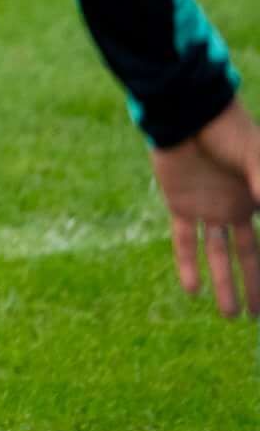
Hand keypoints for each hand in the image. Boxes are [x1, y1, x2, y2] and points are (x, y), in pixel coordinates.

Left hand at [156, 104, 259, 315]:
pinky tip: (192, 291)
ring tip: (231, 315)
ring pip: (217, 255)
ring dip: (223, 284)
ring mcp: (207, 209)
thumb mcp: (256, 160)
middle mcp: (234, 210)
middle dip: (252, 285)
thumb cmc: (230, 132)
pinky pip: (183, 240)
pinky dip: (187, 265)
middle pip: (246, 256)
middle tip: (255, 317)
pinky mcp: (179, 204)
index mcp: (256, 201)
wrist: (188, 113)